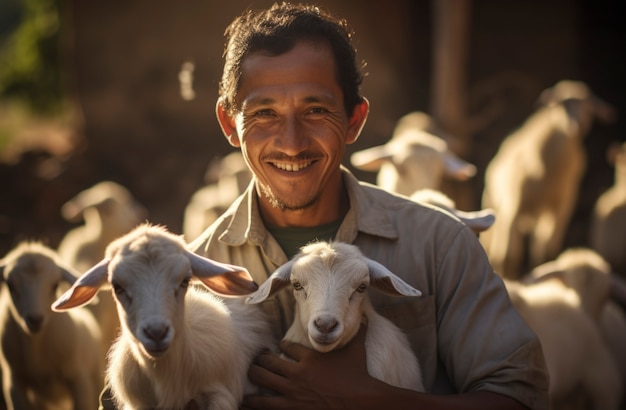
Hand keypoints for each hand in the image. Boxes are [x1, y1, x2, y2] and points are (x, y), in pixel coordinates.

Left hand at [241, 322, 377, 408]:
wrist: (362, 400)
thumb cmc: (359, 375)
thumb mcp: (357, 350)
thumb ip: (359, 333)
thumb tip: (366, 316)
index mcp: (309, 357)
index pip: (286, 348)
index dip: (280, 347)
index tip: (278, 348)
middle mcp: (297, 374)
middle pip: (267, 364)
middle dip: (259, 362)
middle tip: (255, 362)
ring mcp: (293, 394)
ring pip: (263, 384)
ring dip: (254, 381)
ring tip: (247, 383)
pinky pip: (268, 406)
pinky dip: (257, 405)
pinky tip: (247, 404)